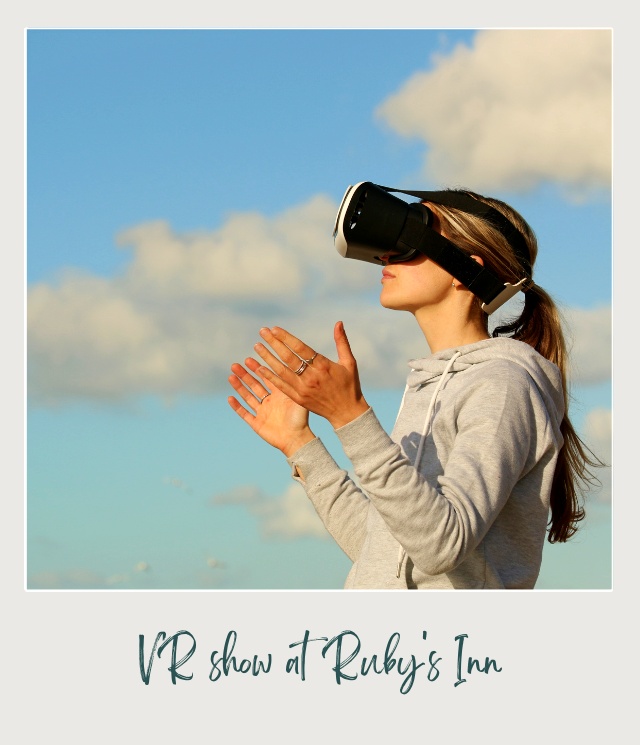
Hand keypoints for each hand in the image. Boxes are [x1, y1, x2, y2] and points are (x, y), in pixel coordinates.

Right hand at [228, 359, 314, 456]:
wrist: (297, 439)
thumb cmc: (301, 419)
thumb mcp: (297, 398)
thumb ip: (292, 383)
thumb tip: (290, 365)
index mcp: (279, 395)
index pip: (266, 378)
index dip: (257, 369)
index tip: (249, 358)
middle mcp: (270, 402)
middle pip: (254, 385)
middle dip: (245, 375)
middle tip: (236, 365)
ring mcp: (262, 412)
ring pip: (248, 397)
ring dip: (239, 387)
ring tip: (231, 376)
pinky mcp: (257, 424)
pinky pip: (244, 414)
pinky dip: (237, 406)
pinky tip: (230, 398)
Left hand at [252, 322, 369, 428]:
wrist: (347, 413)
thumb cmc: (350, 385)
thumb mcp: (349, 362)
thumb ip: (341, 342)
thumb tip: (338, 322)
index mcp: (323, 366)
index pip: (300, 348)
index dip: (286, 337)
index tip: (274, 329)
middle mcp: (311, 377)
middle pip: (288, 357)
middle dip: (273, 343)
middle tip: (262, 332)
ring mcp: (303, 389)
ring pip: (281, 371)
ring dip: (267, 358)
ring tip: (257, 347)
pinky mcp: (298, 399)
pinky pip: (281, 386)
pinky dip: (270, 377)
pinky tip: (260, 368)